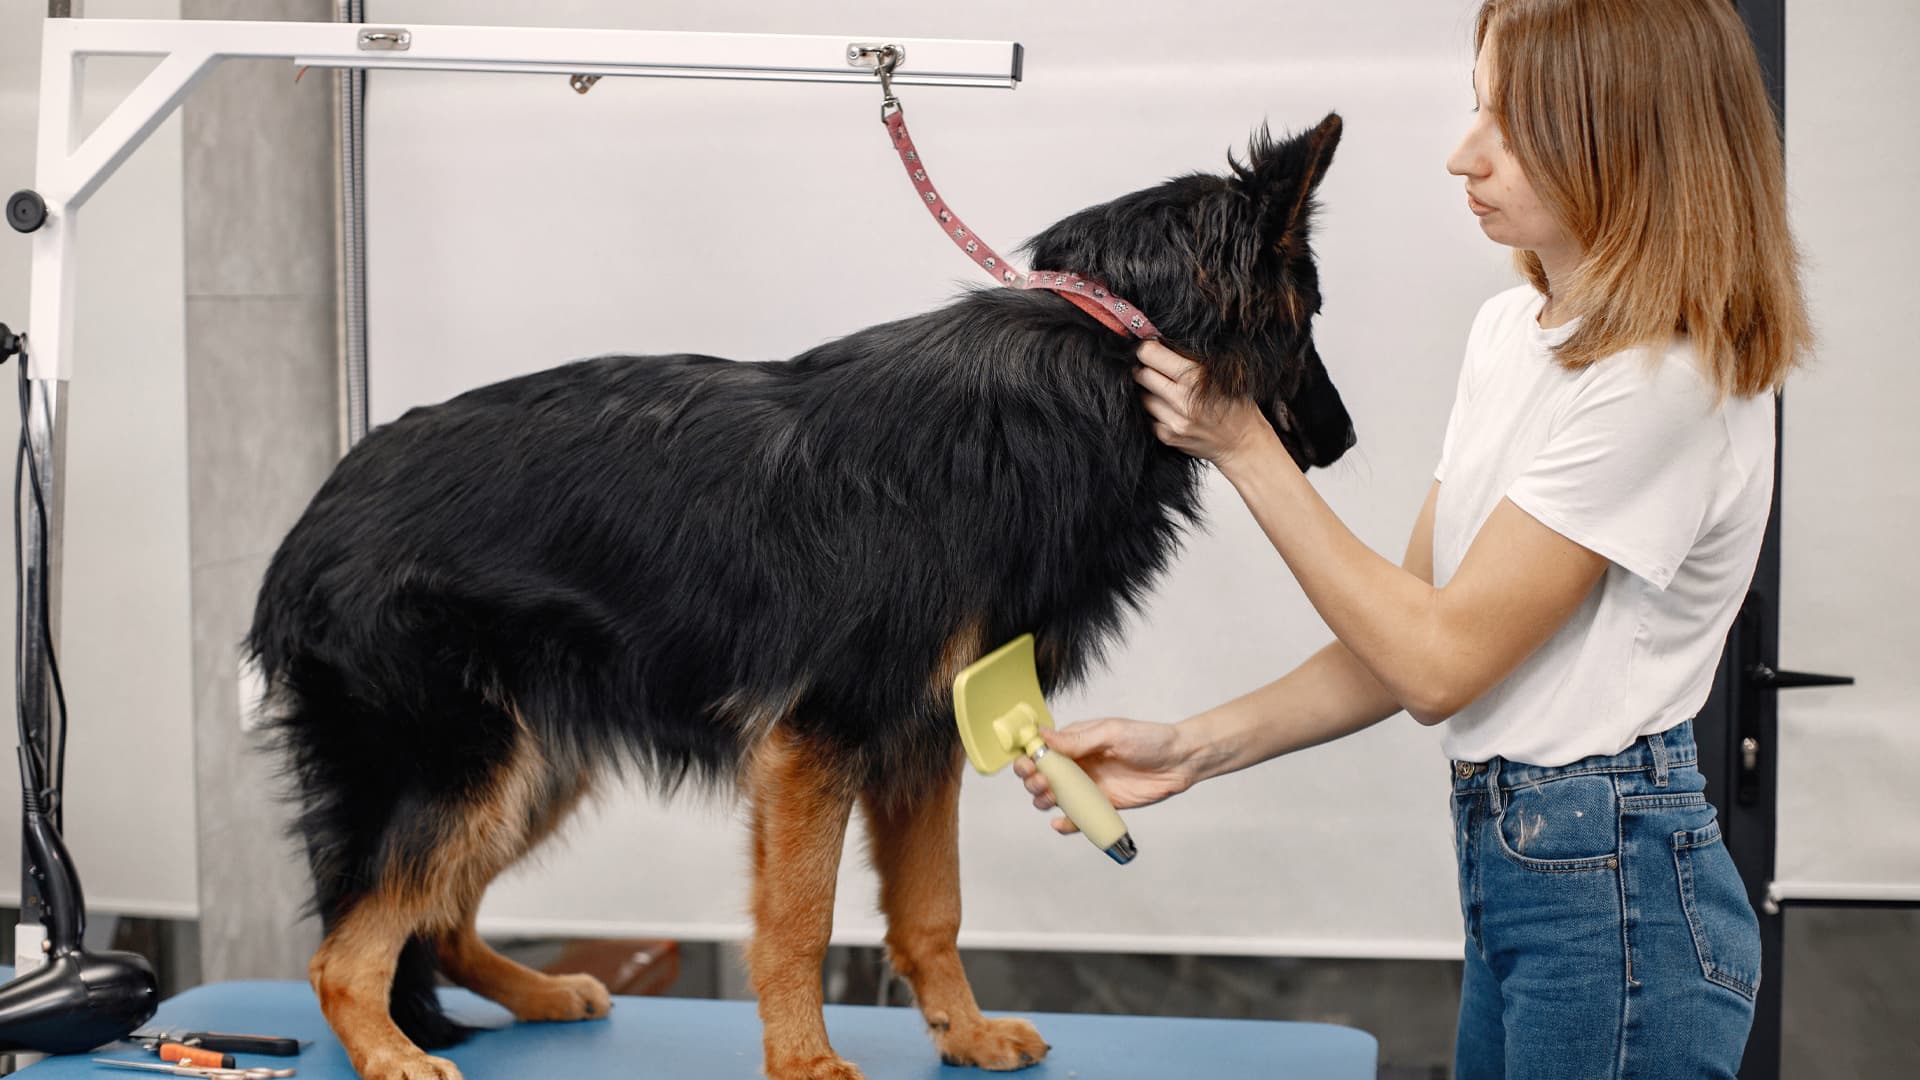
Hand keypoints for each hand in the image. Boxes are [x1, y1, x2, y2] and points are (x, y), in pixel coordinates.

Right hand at [1012, 718, 1196, 833]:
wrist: (1180, 762)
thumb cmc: (1149, 739)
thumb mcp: (1112, 733)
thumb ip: (1078, 739)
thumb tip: (1044, 736)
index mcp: (1076, 741)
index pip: (1042, 749)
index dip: (1029, 757)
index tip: (1028, 765)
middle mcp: (1077, 764)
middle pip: (1041, 775)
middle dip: (1033, 780)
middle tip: (1043, 783)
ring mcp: (1088, 786)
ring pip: (1054, 797)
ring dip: (1044, 800)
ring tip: (1051, 798)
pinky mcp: (1101, 805)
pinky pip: (1078, 817)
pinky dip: (1066, 823)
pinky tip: (1061, 823)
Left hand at [1133, 340, 1274, 467]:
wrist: (1243, 443)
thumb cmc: (1236, 404)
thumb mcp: (1222, 373)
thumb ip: (1190, 358)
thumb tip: (1156, 340)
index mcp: (1196, 377)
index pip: (1151, 354)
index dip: (1146, 348)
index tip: (1148, 347)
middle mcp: (1182, 400)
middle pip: (1141, 375)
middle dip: (1145, 368)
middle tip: (1154, 367)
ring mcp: (1173, 421)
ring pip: (1143, 396)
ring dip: (1150, 391)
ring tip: (1167, 390)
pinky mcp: (1168, 436)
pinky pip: (1149, 416)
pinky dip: (1156, 410)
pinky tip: (1173, 409)